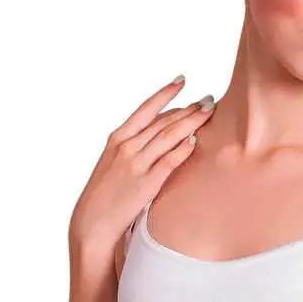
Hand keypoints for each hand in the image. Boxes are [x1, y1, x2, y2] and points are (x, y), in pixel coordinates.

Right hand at [69, 75, 215, 253]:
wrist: (93, 220)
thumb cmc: (106, 192)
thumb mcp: (113, 162)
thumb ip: (133, 147)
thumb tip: (157, 135)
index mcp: (118, 138)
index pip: (146, 109)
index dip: (166, 93)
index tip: (181, 81)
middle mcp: (127, 146)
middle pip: (163, 120)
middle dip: (188, 108)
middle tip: (209, 99)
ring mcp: (137, 164)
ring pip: (169, 136)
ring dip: (191, 122)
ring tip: (209, 112)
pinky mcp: (146, 183)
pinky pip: (169, 161)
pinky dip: (183, 149)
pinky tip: (196, 140)